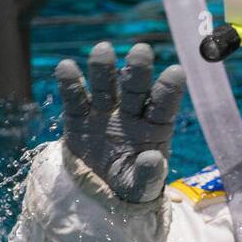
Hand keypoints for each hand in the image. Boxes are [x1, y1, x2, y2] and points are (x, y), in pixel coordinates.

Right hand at [55, 42, 186, 203]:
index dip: (169, 89)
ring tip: (102, 50)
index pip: (163, 105)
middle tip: (141, 51)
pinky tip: (66, 67)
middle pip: (135, 88)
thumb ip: (149, 175)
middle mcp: (130, 113)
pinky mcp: (79, 117)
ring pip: (105, 86)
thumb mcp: (141, 188)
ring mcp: (104, 112)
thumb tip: (153, 158)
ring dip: (103, 68)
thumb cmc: (131, 186)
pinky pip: (75, 99)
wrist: (99, 191)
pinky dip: (70, 84)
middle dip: (137, 70)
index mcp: (154, 127)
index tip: (176, 72)